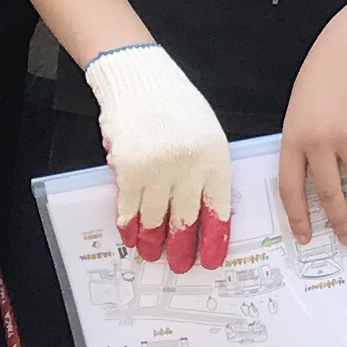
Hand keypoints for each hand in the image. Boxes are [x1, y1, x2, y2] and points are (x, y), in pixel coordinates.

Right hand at [87, 39, 234, 271]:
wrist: (143, 81)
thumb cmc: (176, 107)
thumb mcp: (207, 135)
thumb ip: (205, 170)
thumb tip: (202, 210)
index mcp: (215, 158)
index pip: (218, 209)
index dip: (214, 238)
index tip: (212, 260)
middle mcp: (189, 167)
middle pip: (185, 220)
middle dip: (182, 247)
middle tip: (179, 265)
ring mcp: (158, 169)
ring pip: (155, 218)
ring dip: (152, 240)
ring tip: (151, 253)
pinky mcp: (130, 168)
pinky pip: (129, 207)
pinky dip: (128, 224)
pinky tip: (129, 235)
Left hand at [279, 22, 346, 247]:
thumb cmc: (319, 81)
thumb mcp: (297, 114)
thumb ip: (302, 147)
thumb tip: (314, 183)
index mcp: (293, 140)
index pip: (291, 189)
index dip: (299, 217)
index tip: (306, 237)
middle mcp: (319, 143)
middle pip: (329, 193)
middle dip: (340, 221)